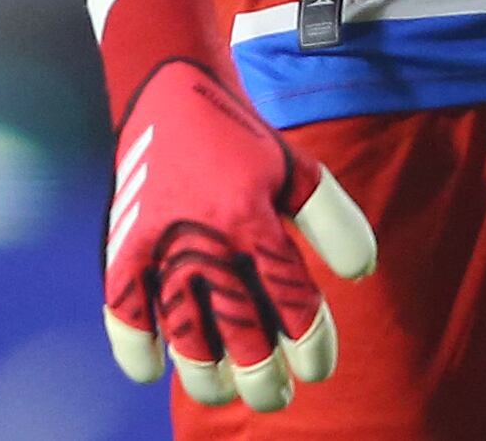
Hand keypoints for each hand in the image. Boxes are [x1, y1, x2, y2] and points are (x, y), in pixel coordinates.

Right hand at [101, 56, 379, 411]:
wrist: (171, 89)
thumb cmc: (242, 138)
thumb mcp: (297, 169)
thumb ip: (334, 220)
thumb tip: (362, 274)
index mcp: (254, 218)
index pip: (291, 300)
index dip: (311, 344)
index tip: (318, 369)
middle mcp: (206, 237)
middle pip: (238, 329)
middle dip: (261, 375)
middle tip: (276, 397)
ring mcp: (161, 243)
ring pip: (183, 331)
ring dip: (205, 373)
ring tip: (224, 392)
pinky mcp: (123, 243)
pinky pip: (123, 308)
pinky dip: (133, 345)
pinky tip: (152, 371)